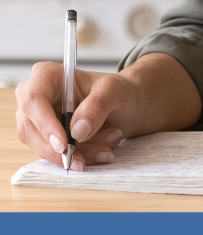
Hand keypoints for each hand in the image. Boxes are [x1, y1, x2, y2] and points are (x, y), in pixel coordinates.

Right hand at [15, 52, 201, 170]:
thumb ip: (99, 105)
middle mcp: (40, 97)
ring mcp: (43, 120)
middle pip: (32, 128)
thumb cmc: (127, 91)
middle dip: (61, 146)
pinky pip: (57, 156)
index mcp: (50, 75)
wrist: (138, 104)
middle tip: (88, 158)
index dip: (42, 122)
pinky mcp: (52, 140)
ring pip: (43, 147)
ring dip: (75, 154)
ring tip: (109, 148)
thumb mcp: (118, 92)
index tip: (62, 142)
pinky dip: (80, 158)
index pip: (32, 99)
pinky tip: (104, 152)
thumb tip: (77, 128)